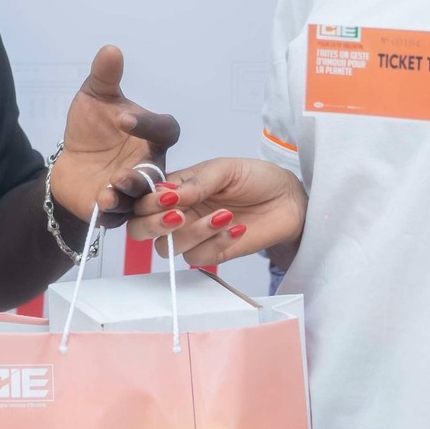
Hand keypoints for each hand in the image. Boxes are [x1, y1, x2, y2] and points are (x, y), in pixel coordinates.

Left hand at [47, 46, 179, 226]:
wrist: (70, 162)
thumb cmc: (92, 128)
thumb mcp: (94, 98)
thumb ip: (105, 76)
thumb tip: (110, 49)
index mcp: (153, 137)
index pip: (165, 130)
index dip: (148, 124)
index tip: (123, 118)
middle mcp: (150, 165)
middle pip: (157, 172)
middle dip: (141, 173)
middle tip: (124, 171)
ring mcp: (135, 191)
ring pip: (141, 199)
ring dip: (127, 196)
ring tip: (110, 189)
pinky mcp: (116, 211)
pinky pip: (119, 216)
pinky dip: (111, 211)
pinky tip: (99, 203)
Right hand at [127, 157, 306, 265]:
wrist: (288, 200)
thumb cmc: (255, 177)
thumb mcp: (225, 169)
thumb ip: (197, 183)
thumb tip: (169, 195)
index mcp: (174, 189)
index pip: (142, 200)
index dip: (147, 203)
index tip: (169, 198)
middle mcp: (178, 212)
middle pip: (140, 229)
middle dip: (153, 225)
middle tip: (179, 216)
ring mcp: (193, 235)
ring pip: (167, 248)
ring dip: (193, 234)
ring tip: (225, 216)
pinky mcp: (212, 253)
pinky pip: (197, 259)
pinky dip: (215, 244)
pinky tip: (237, 229)